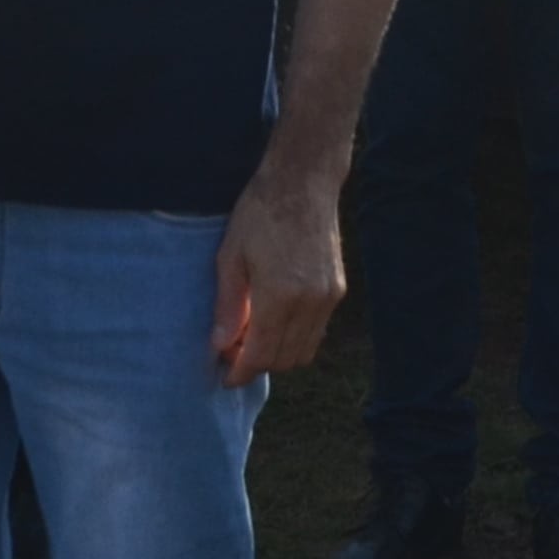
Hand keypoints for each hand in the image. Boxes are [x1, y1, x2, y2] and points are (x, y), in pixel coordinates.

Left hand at [210, 165, 347, 385]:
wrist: (303, 182)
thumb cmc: (260, 213)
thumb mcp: (231, 256)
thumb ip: (229, 305)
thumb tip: (220, 346)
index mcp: (279, 295)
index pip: (261, 354)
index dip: (240, 372)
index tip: (224, 376)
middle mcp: (310, 303)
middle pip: (284, 360)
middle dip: (257, 365)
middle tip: (233, 352)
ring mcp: (328, 298)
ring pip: (304, 351)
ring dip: (278, 355)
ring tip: (252, 336)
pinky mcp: (337, 290)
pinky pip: (316, 332)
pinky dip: (295, 338)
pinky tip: (275, 321)